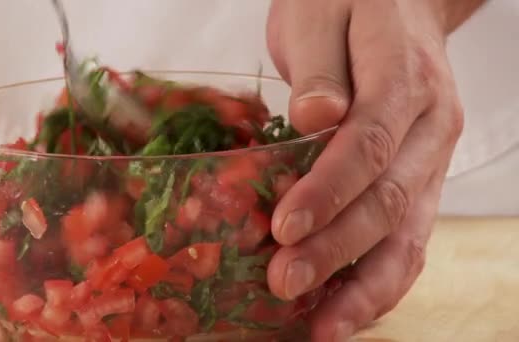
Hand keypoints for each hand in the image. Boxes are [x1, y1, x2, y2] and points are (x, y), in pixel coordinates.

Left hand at [266, 0, 481, 339]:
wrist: (397, 7)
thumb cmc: (350, 7)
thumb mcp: (321, 16)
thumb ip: (318, 68)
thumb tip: (314, 119)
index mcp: (406, 79)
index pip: (368, 144)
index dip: (328, 191)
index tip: (283, 227)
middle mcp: (431, 128)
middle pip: (388, 200)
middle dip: (335, 249)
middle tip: (283, 282)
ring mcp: (431, 160)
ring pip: (410, 234)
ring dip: (365, 286)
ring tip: (323, 326)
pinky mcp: (419, 182)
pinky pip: (409, 239)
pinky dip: (380, 280)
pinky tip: (346, 310)